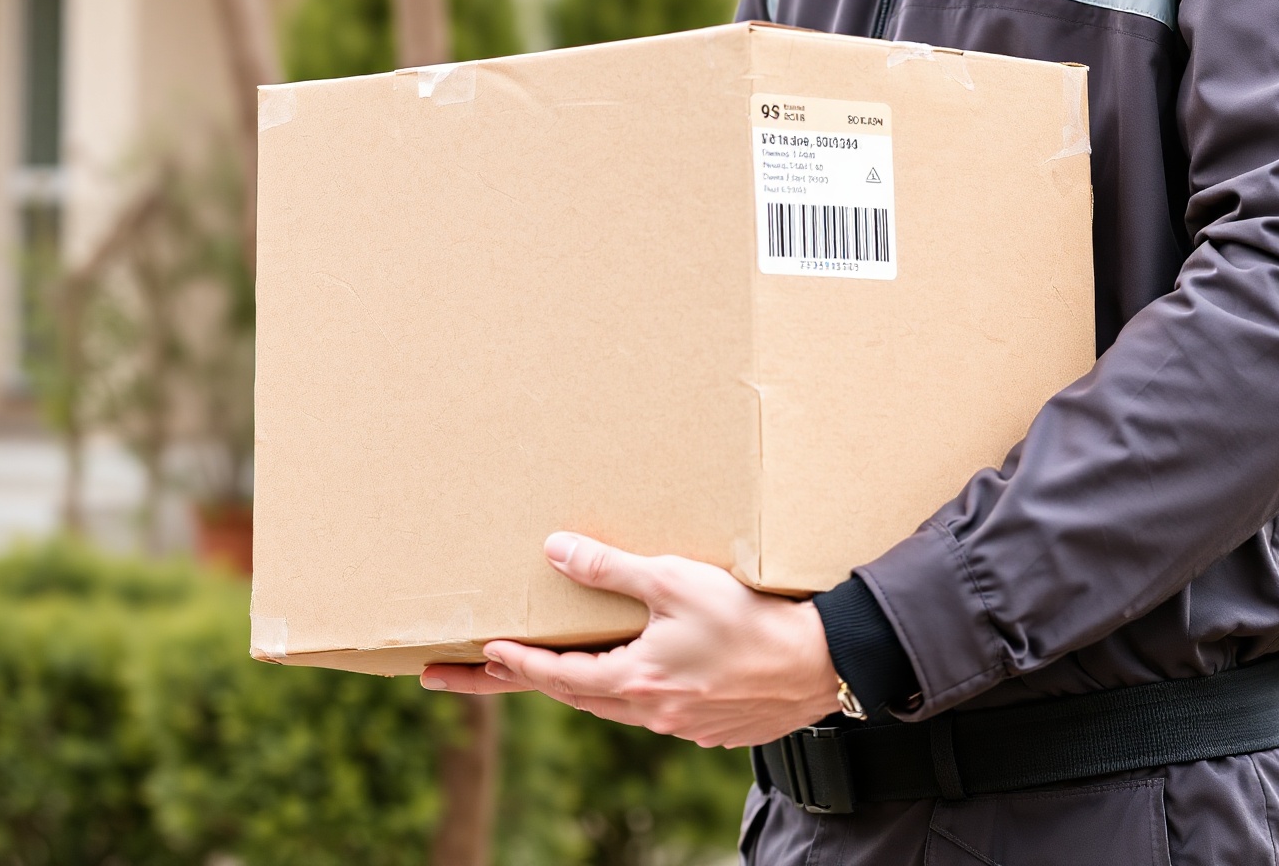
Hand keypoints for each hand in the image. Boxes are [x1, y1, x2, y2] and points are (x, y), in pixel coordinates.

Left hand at [420, 532, 842, 746]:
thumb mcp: (675, 580)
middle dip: (515, 681)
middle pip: (571, 696)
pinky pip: (650, 712)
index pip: (555, 675)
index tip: (477, 654)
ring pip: (610, 706)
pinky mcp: (708, 726)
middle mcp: (649, 712)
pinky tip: (630, 679)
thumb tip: (555, 552)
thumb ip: (612, 568)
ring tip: (541, 672)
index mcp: (634, 680)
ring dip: (572, 687)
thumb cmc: (749, 617)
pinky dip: (624, 694)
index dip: (513, 663)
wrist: (819, 664)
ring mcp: (679, 725)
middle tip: (459, 679)